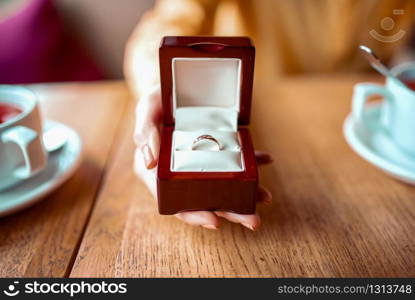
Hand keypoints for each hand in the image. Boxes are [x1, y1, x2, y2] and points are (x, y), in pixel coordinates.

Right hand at [134, 87, 271, 229]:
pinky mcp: (214, 154)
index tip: (215, 221)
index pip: (175, 202)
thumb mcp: (145, 111)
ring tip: (265, 197)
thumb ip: (145, 133)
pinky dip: (249, 162)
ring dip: (244, 194)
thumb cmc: (156, 102)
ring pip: (221, 187)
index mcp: (159, 173)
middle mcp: (180, 175)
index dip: (194, 214)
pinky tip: (266, 159)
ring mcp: (199, 167)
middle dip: (229, 212)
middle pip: (204, 200)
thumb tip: (149, 161)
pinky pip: (233, 163)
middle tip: (253, 221)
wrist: (172, 91)